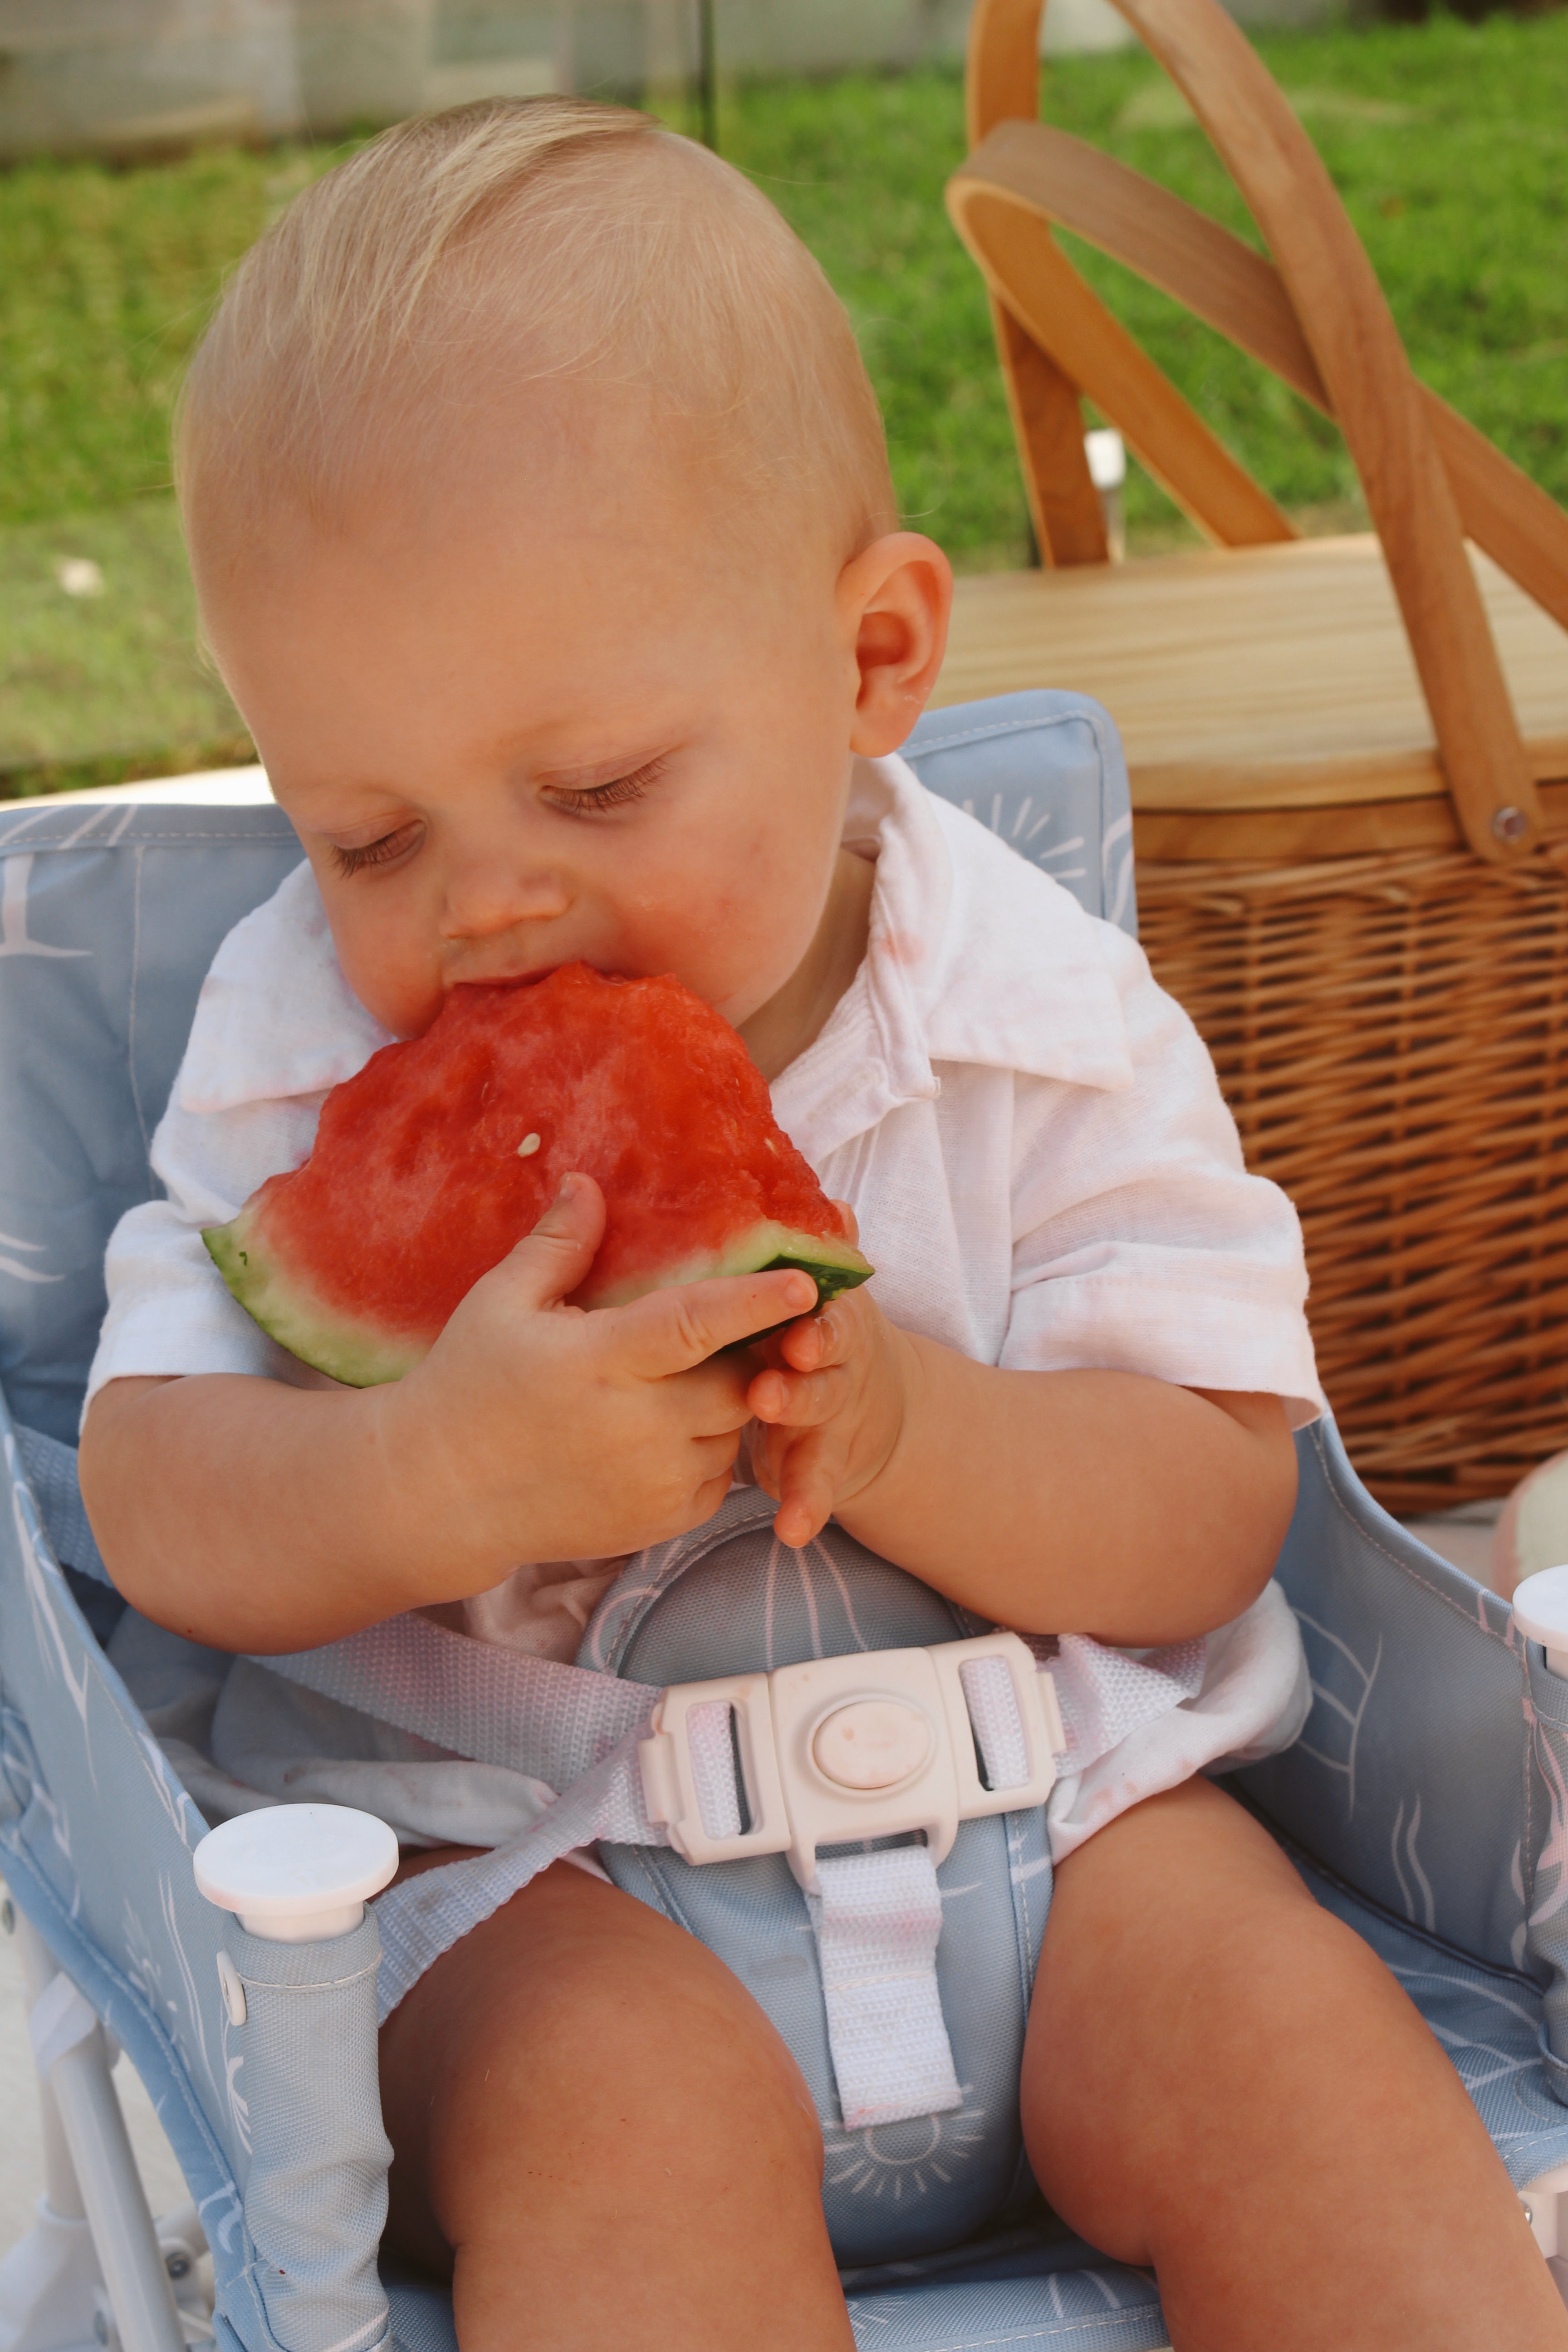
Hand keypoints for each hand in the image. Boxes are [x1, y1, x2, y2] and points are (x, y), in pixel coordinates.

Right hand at [379, 1173, 818, 1578]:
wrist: (444, 1496)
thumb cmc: (468, 1387)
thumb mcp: (500, 1305)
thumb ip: (556, 1245)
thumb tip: (588, 1183)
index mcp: (601, 1361)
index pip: (697, 1324)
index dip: (756, 1302)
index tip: (806, 1280)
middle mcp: (639, 1426)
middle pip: (740, 1380)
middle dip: (749, 1353)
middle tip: (730, 1331)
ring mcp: (654, 1481)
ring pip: (735, 1429)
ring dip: (727, 1401)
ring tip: (678, 1381)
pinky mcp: (660, 1522)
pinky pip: (720, 1478)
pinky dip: (710, 1449)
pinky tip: (666, 1428)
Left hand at [744, 1209, 915, 1547]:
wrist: (871, 1406)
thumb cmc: (809, 1332)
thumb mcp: (813, 1293)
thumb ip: (818, 1254)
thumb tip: (834, 1203)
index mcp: (822, 1306)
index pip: (823, 1290)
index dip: (811, 1289)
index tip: (798, 1285)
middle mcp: (834, 1354)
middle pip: (826, 1349)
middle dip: (810, 1351)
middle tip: (785, 1357)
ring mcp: (832, 1408)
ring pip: (820, 1408)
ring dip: (798, 1410)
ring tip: (768, 1415)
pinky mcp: (823, 1459)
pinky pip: (815, 1483)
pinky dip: (807, 1505)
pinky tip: (791, 1530)